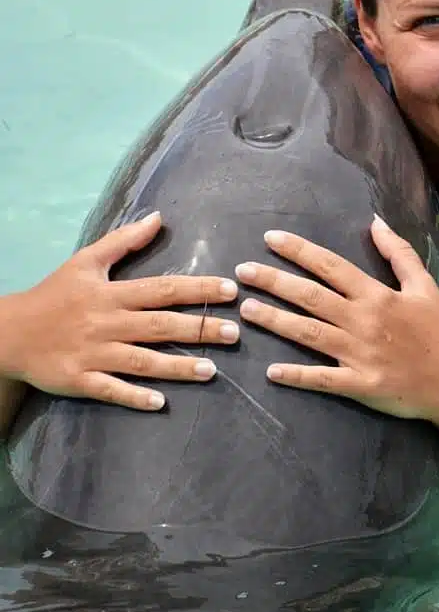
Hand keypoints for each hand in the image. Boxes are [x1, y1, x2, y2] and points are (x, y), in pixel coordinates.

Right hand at [0, 211, 240, 410]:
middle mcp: (107, 323)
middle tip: (234, 332)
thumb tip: (158, 218)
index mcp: (111, 294)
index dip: (196, 288)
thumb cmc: (54, 294)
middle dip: (198, 328)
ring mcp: (93, 354)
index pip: (162, 289)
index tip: (230, 289)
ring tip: (211, 370)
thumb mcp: (86, 261)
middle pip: (159, 325)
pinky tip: (161, 403)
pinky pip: (110, 390)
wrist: (8, 332)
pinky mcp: (79, 380)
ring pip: (141, 361)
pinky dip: (134, 396)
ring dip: (177, 366)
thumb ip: (124, 240)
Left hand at [235, 215, 438, 422]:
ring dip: (275, 321)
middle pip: (311, 296)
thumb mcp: (424, 285)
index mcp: (377, 295)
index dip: (299, 251)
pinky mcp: (361, 384)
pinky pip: (323, 379)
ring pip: (309, 333)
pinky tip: (270, 371)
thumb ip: (399, 252)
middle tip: (242, 272)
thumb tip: (376, 220)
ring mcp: (360, 354)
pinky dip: (297, 376)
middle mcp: (363, 320)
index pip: (331, 266)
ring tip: (245, 310)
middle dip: (274, 281)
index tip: (270, 239)